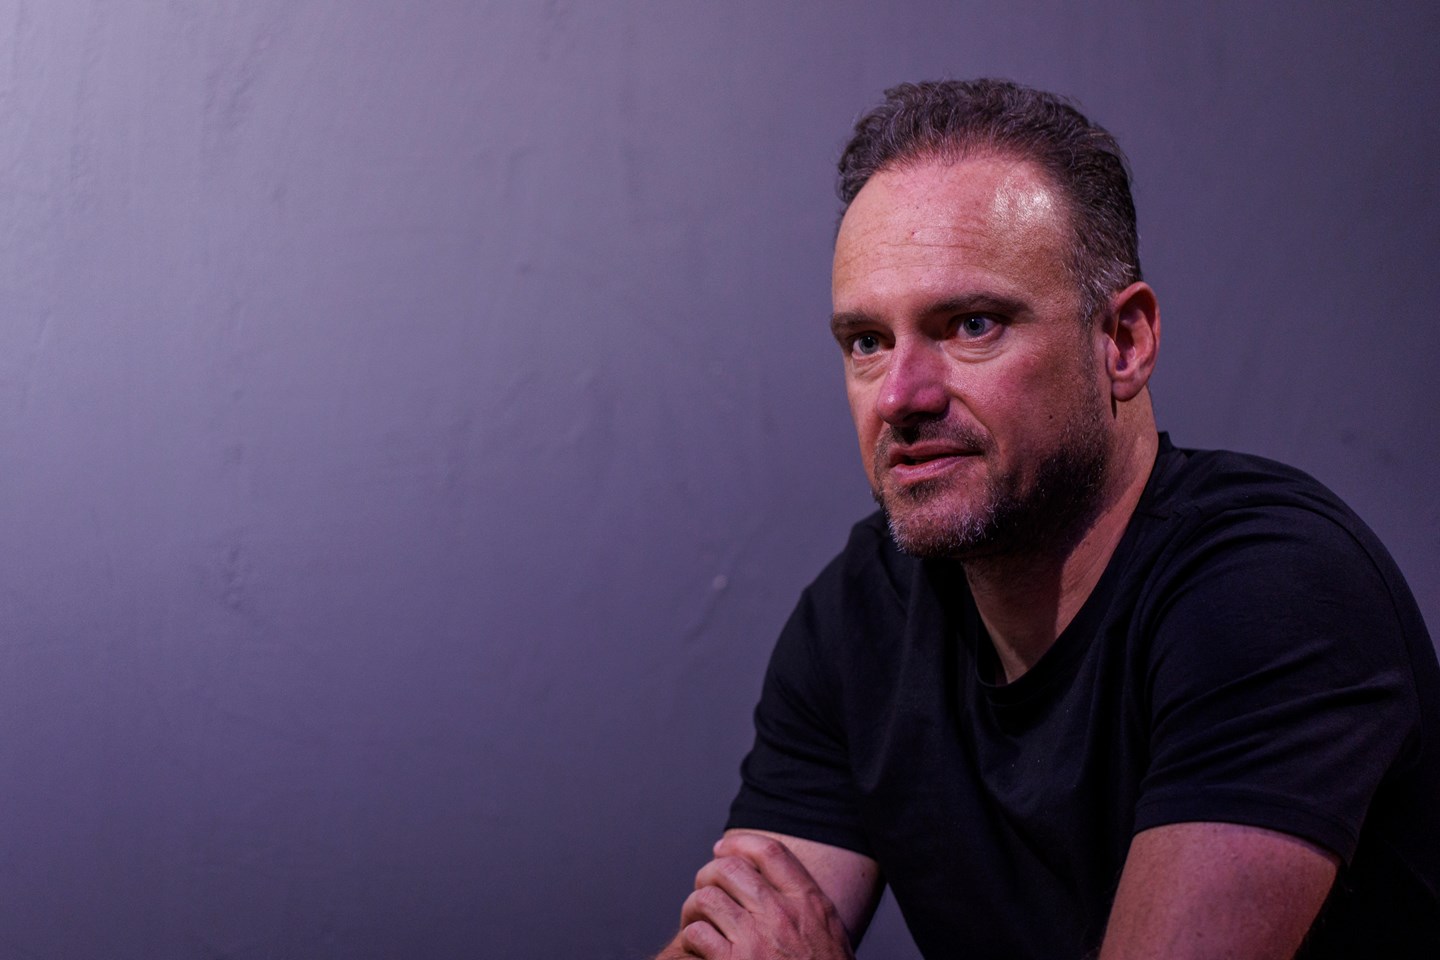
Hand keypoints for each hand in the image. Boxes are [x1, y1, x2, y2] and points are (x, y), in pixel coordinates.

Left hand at [677, 832, 855, 959]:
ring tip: (696, 919)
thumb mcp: (828, 933)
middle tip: (705, 888)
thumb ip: (805, 904)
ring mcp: (757, 940)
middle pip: (731, 869)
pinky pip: (697, 934)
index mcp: (810, 904)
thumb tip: (770, 877)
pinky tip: (699, 948)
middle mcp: (783, 916)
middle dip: (709, 873)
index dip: (740, 844)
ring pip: (707, 898)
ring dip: (695, 907)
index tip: (722, 849)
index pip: (771, 852)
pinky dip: (692, 938)